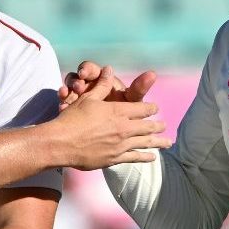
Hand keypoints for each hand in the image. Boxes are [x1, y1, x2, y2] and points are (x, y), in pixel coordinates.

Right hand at [48, 65, 172, 169]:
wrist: (60, 143)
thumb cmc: (72, 119)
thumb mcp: (87, 98)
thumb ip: (102, 85)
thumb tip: (110, 69)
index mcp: (117, 111)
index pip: (142, 109)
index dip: (151, 108)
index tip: (156, 109)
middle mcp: (122, 129)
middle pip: (147, 127)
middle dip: (157, 126)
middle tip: (165, 126)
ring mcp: (120, 145)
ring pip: (145, 143)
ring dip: (158, 142)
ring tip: (168, 142)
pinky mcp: (114, 158)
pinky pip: (134, 157)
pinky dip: (145, 157)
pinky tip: (152, 157)